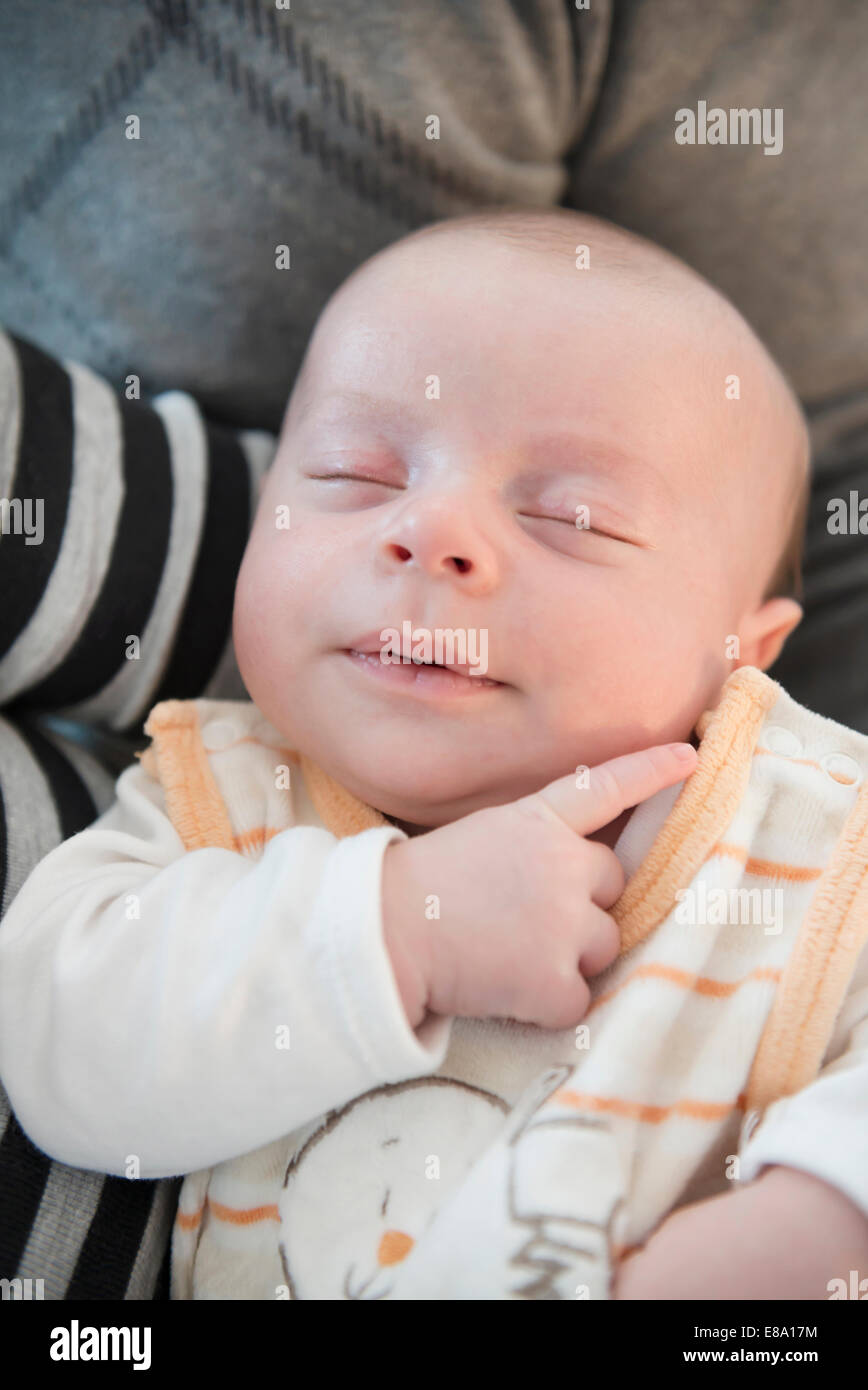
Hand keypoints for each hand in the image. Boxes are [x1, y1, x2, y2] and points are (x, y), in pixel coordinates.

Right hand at [382, 741, 697, 1029]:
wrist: (381, 936)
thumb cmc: (417, 889)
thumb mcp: (480, 839)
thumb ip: (534, 846)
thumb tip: (576, 879)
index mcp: (537, 821)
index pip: (605, 788)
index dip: (649, 771)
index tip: (689, 758)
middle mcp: (562, 864)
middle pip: (612, 888)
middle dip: (582, 907)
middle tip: (521, 920)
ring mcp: (563, 922)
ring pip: (603, 946)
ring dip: (567, 957)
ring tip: (507, 955)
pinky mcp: (554, 979)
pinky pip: (577, 1000)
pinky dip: (546, 1004)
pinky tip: (502, 989)